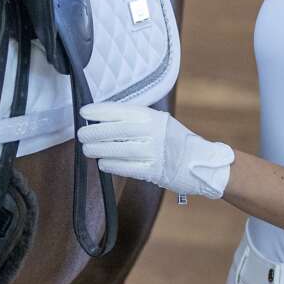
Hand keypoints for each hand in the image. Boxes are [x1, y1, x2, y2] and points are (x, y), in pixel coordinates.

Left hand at [77, 104, 234, 199]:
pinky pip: (128, 168)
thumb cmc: (176, 141)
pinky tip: (102, 163)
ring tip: (87, 149)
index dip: (101, 111)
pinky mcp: (154, 172)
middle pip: (118, 130)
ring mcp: (155, 153)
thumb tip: (105, 120)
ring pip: (120, 149)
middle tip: (81, 134)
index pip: (122, 111)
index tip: (84, 112)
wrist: (201, 164)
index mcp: (154, 117)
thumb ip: (138, 121)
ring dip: (99, 149)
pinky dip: (112, 165)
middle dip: (95, 131)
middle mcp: (154, 133)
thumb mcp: (161, 122)